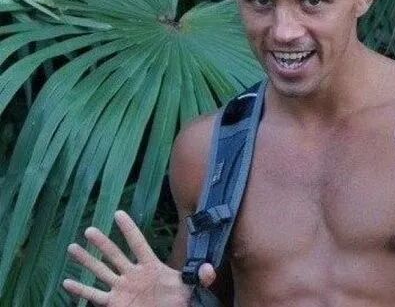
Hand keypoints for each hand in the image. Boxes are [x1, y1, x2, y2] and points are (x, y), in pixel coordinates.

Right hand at [63, 210, 215, 306]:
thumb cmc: (180, 300)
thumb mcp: (191, 287)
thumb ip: (200, 277)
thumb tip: (210, 269)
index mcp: (151, 266)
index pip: (138, 243)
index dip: (129, 230)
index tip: (118, 213)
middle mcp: (133, 274)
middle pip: (115, 255)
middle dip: (102, 243)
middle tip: (89, 229)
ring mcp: (122, 288)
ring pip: (101, 272)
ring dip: (87, 261)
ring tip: (72, 248)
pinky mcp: (115, 304)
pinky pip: (95, 296)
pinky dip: (81, 290)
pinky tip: (67, 282)